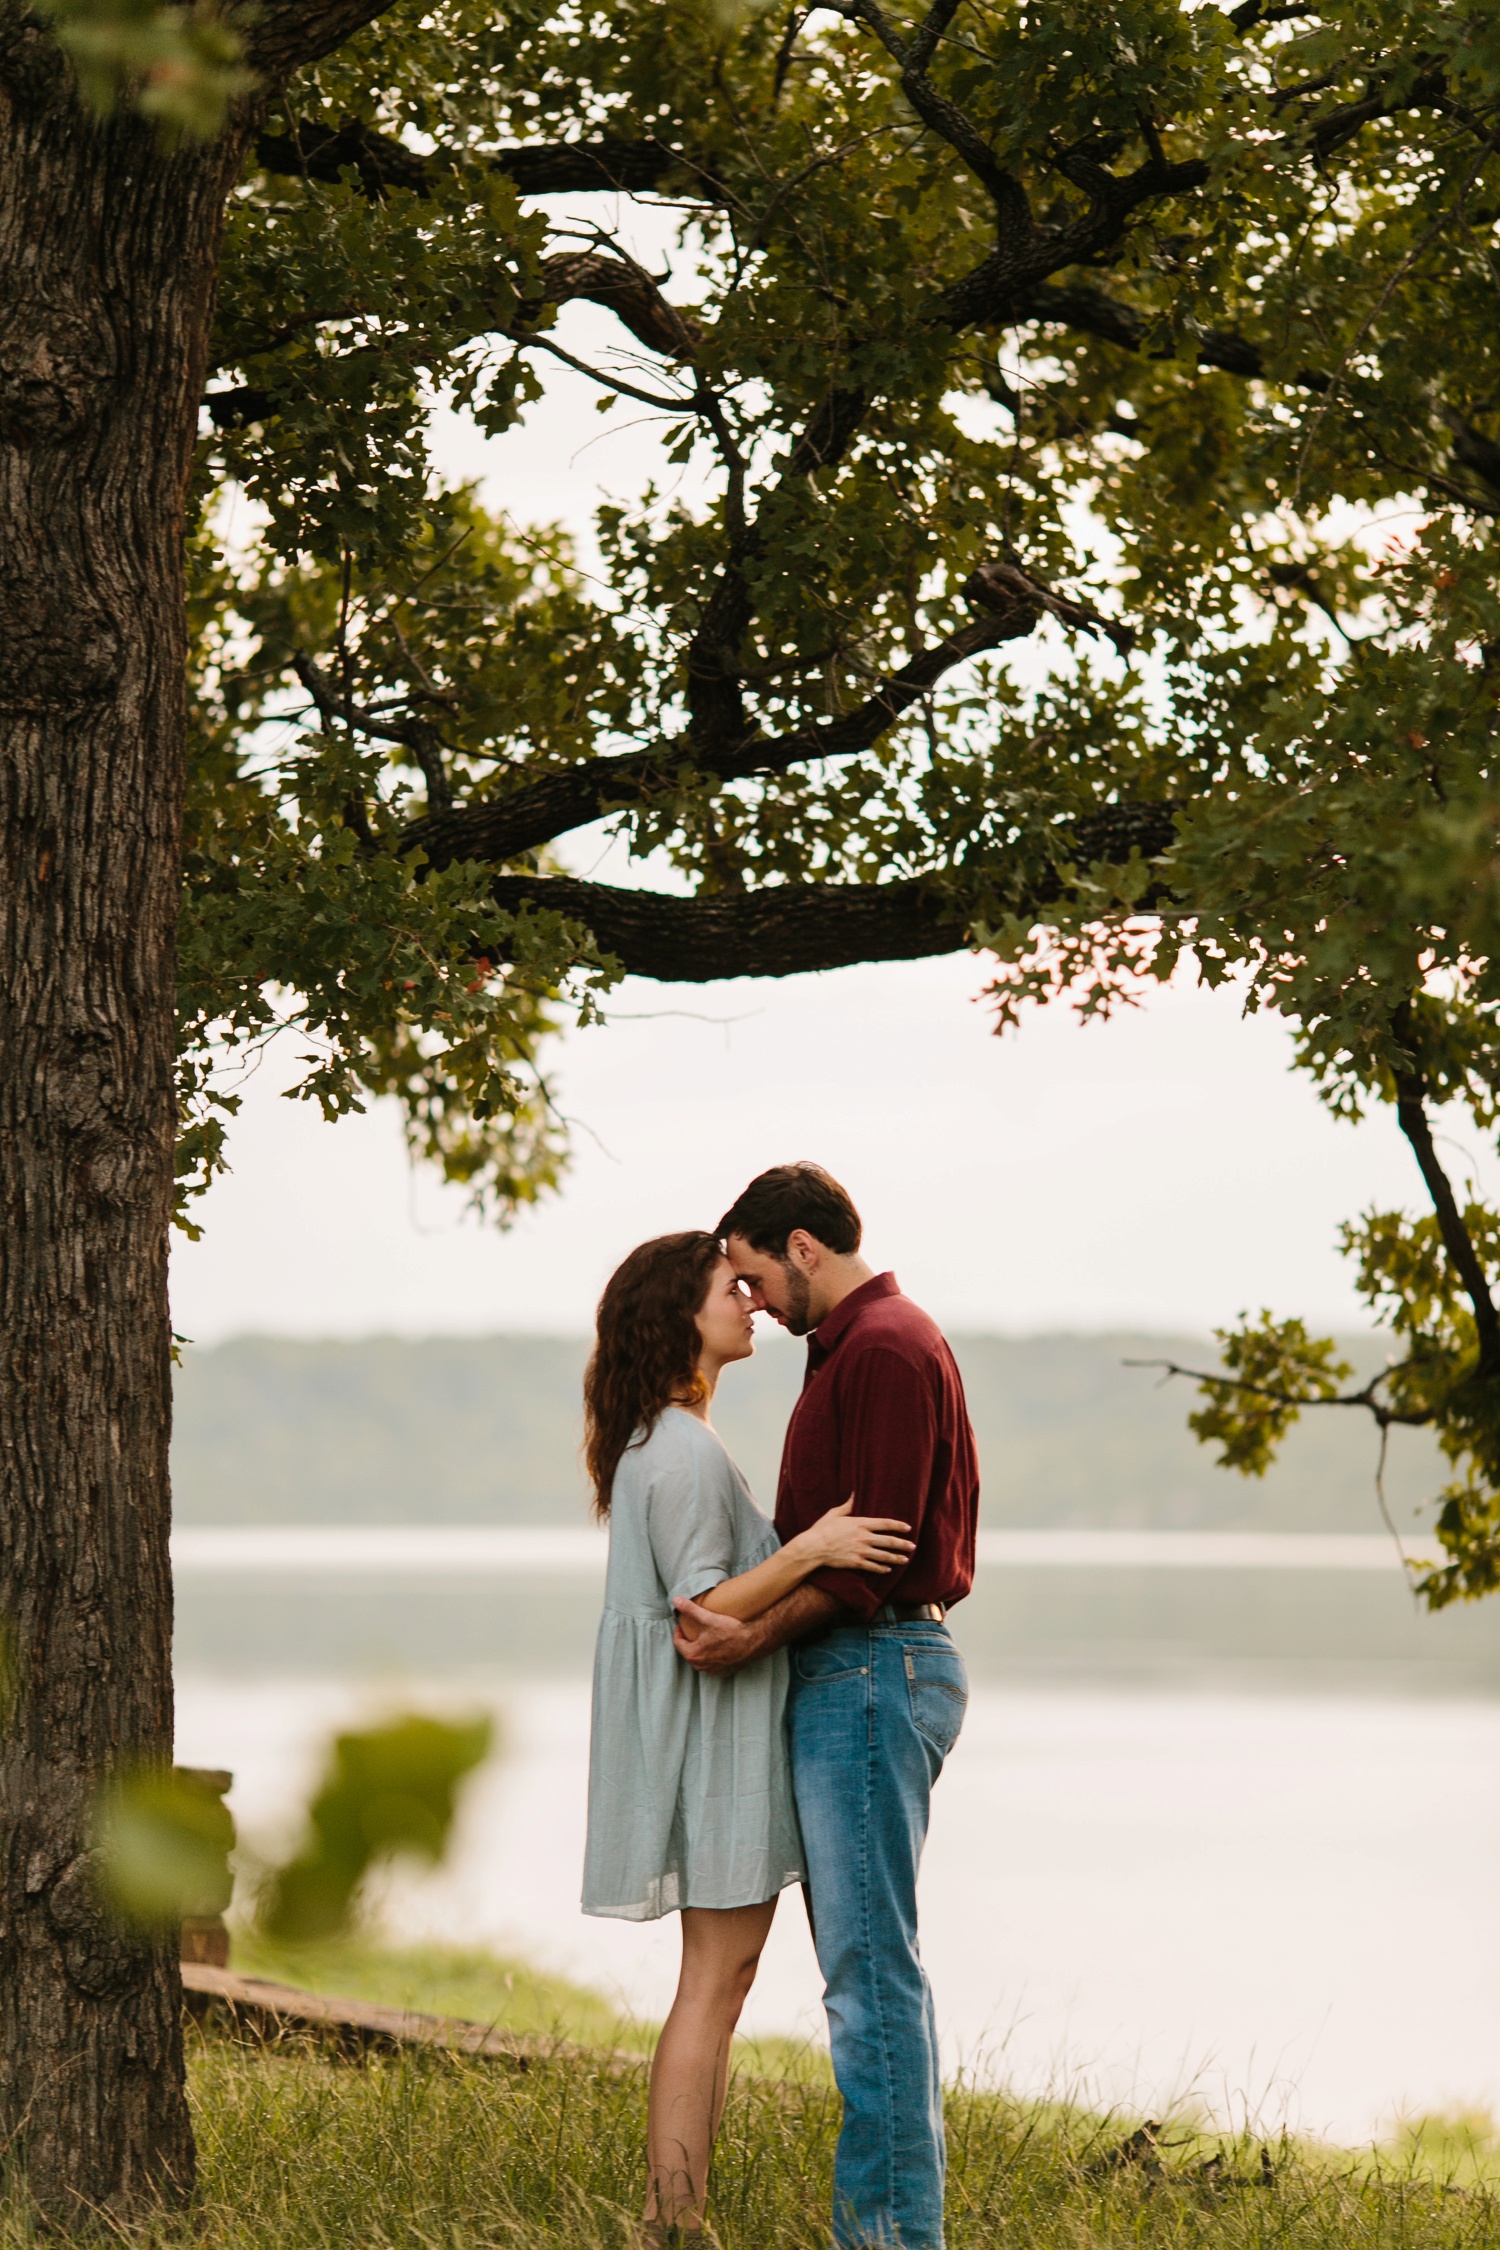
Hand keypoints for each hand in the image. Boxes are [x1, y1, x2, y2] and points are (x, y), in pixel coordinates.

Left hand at [673, 1598, 763, 1673]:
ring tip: (705, 1637)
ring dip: (700, 1649)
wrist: (754, 1643)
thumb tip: (676, 1600)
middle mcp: (701, 1667)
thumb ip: (690, 1609)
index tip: (682, 1624)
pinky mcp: (724, 1671)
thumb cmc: (731, 1632)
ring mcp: (713, 1671)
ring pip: (701, 1659)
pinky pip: (713, 1664)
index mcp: (693, 1655)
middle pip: (688, 1652)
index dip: (678, 1631)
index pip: (678, 1642)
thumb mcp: (708, 1618)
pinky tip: (718, 1647)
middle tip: (693, 1629)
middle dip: (689, 1640)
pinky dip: (712, 1656)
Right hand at [797, 1495, 913, 1574]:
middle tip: (913, 1546)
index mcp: (860, 1524)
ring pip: (884, 1556)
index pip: (885, 1524)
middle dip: (903, 1544)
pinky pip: (873, 1567)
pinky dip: (882, 1569)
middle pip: (889, 1541)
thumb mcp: (835, 1513)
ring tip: (905, 1559)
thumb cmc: (822, 1529)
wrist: (814, 1547)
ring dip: (896, 1558)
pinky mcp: (856, 1563)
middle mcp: (864, 1538)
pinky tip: (888, 1569)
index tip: (908, 1528)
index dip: (898, 1525)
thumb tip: (854, 1493)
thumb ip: (848, 1505)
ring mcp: (861, 1552)